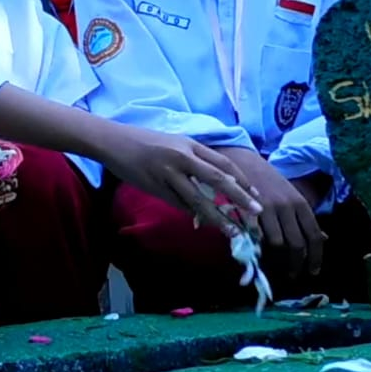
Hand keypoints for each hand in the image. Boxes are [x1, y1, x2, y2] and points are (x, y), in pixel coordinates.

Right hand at [98, 124, 262, 236]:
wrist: (113, 141)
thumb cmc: (144, 141)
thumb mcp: (174, 143)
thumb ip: (193, 160)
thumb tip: (213, 184)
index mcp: (190, 145)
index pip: (224, 163)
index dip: (243, 180)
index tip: (256, 195)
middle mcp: (182, 157)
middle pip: (218, 179)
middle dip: (240, 198)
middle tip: (257, 213)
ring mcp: (168, 173)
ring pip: (199, 199)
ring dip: (218, 217)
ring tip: (233, 231)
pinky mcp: (155, 187)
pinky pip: (178, 204)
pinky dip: (191, 213)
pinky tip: (201, 222)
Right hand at [219, 148, 327, 278]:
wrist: (240, 159)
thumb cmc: (267, 180)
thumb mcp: (290, 195)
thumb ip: (304, 217)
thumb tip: (323, 239)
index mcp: (300, 203)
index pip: (314, 236)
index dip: (315, 257)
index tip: (313, 271)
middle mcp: (287, 206)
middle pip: (297, 244)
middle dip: (297, 264)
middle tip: (293, 274)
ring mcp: (267, 209)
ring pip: (278, 244)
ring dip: (279, 261)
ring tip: (278, 269)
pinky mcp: (247, 210)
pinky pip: (257, 237)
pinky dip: (260, 250)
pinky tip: (261, 255)